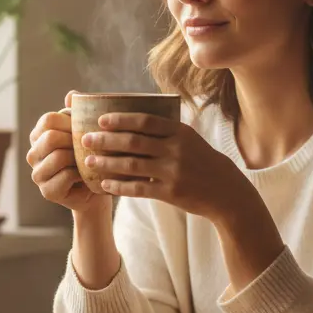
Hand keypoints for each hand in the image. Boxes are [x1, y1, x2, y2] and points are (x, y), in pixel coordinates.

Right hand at [27, 90, 110, 212]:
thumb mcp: (85, 131)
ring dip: (79, 158)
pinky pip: (66, 175)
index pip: (49, 119)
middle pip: (50, 137)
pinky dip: (81, 174)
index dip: (70, 122)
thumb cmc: (90, 155)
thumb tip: (72, 94)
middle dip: (74, 141)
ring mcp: (37, 174)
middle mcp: (33, 153)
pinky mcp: (47, 191)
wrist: (98, 187)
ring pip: (58, 156)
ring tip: (88, 161)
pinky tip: (87, 175)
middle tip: (89, 147)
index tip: (85, 129)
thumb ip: (77, 112)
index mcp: (39, 135)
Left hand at [79, 112, 258, 222]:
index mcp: (180, 132)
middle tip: (86, 139)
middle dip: (106, 140)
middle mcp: (176, 150)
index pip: (145, 121)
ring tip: (89, 160)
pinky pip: (138, 188)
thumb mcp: (189, 139)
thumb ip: (165, 131)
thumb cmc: (202, 161)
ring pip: (132, 165)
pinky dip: (119, 186)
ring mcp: (173, 172)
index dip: (121, 119)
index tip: (101, 120)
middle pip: (134, 142)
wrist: (226, 191)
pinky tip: (104, 184)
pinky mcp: (170, 193)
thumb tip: (131, 120)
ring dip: (107, 162)